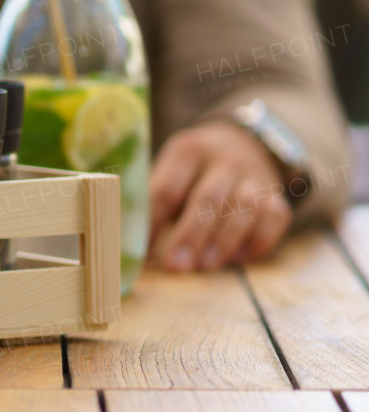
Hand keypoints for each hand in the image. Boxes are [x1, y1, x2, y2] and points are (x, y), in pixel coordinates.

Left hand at [148, 120, 291, 270]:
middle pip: (208, 198)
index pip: (168, 189)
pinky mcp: (278, 197)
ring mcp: (255, 177)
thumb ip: (154, 205)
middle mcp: (225, 160)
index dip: (154, 223)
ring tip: (205, 266)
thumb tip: (132, 250)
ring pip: (245, 208)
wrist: (243, 144)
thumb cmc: (192, 173)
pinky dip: (258, 242)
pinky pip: (275, 219)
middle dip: (191, 235)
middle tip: (177, 266)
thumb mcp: (170, 174)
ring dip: (224, 241)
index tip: (144, 253)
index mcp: (188, 152)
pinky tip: (237, 259)